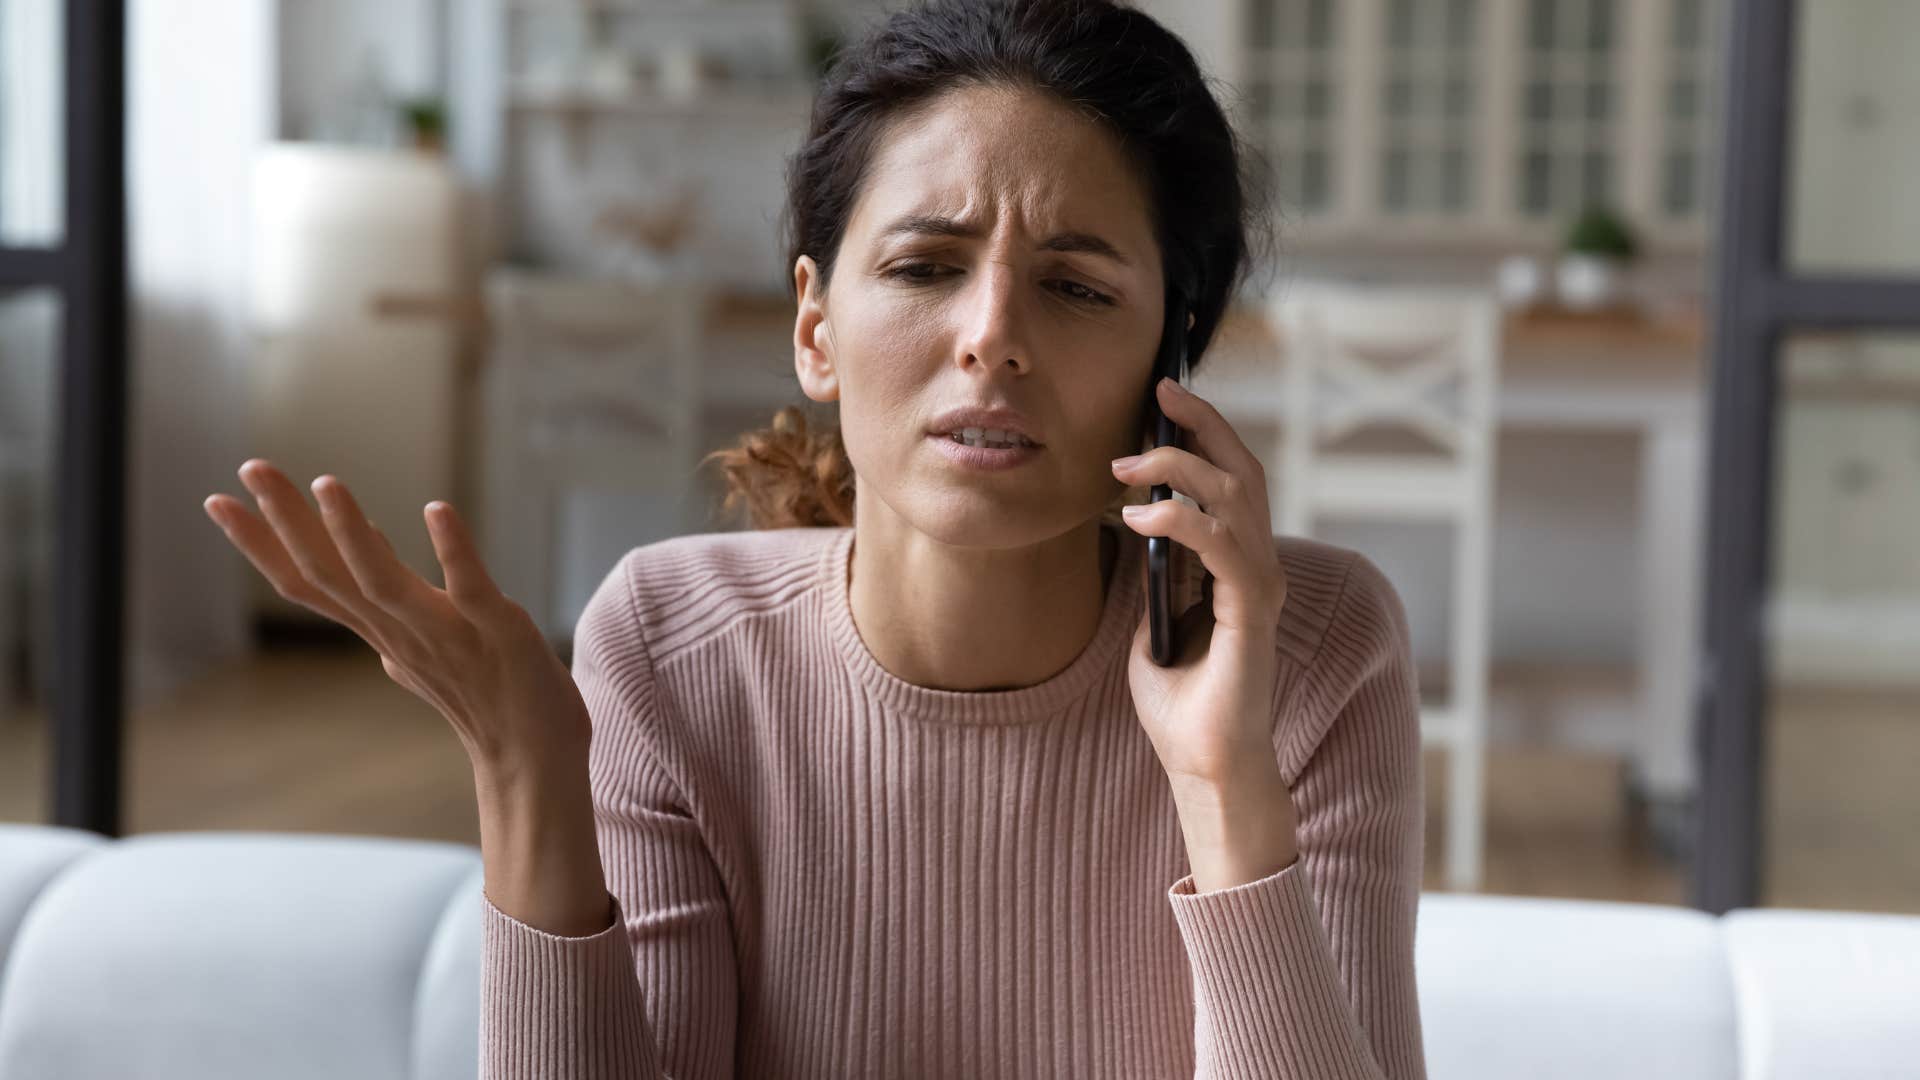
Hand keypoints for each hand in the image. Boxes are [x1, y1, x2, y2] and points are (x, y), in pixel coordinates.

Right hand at [203, 459, 589, 773]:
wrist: (534, 762)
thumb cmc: (486, 701)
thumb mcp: (424, 645)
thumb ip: (392, 608)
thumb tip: (368, 568)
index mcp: (381, 633)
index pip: (310, 584)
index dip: (262, 544)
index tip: (217, 499)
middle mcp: (401, 634)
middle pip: (329, 575)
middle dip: (286, 520)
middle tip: (250, 465)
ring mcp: (448, 636)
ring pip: (382, 585)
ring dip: (352, 534)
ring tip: (326, 483)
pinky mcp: (499, 634)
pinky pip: (471, 591)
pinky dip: (453, 551)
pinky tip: (436, 509)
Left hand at [1110, 377, 1292, 791]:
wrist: (1204, 766)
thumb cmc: (1180, 705)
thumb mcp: (1152, 625)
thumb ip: (1152, 579)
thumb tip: (1131, 532)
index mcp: (1239, 567)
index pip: (1231, 481)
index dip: (1204, 434)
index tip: (1162, 399)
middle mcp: (1259, 568)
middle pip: (1244, 471)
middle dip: (1203, 424)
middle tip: (1161, 391)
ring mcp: (1261, 588)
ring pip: (1237, 497)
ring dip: (1180, 468)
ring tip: (1127, 464)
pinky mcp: (1252, 613)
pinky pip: (1223, 547)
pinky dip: (1181, 521)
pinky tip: (1140, 518)